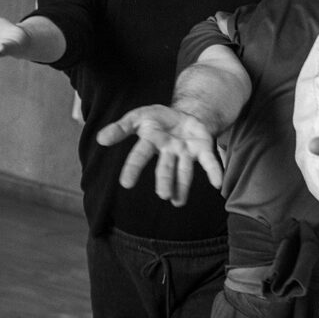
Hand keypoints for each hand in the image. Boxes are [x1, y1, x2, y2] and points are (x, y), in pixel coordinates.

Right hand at [97, 105, 222, 206]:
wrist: (184, 115)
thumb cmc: (158, 119)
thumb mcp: (138, 116)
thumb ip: (121, 128)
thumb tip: (100, 139)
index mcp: (151, 142)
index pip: (140, 155)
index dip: (133, 168)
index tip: (125, 184)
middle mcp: (168, 152)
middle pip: (165, 168)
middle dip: (164, 181)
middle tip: (163, 196)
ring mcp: (185, 152)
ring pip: (184, 170)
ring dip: (183, 186)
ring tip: (178, 202)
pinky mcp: (202, 149)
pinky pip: (209, 161)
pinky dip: (214, 172)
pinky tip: (218, 184)